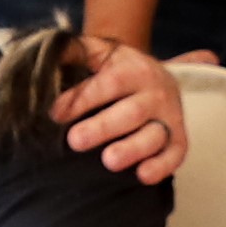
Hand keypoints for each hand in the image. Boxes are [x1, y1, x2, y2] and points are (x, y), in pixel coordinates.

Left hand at [53, 38, 190, 181]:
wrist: (155, 76)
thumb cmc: (118, 69)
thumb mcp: (100, 52)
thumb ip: (75, 50)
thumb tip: (47, 53)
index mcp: (134, 69)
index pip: (109, 83)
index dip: (82, 99)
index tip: (56, 113)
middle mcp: (155, 93)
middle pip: (131, 112)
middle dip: (103, 127)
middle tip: (75, 141)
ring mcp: (169, 117)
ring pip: (154, 135)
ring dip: (132, 149)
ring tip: (109, 161)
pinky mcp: (178, 139)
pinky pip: (175, 154)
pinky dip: (162, 166)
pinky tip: (142, 176)